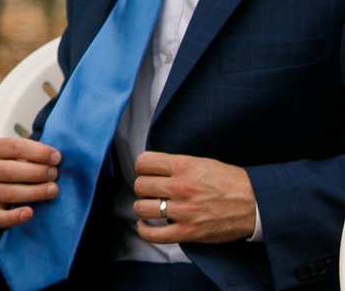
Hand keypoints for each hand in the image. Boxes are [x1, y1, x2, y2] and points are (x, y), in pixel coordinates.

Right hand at [0, 136, 59, 229]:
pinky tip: (30, 213)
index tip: (56, 157)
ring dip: (34, 192)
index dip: (38, 152)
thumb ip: (36, 152)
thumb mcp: (24, 153)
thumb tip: (56, 157)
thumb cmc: (21, 165)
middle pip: (10, 170)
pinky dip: (14, 217)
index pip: (13, 147)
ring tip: (53, 190)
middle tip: (54, 174)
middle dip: (37, 172)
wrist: (7, 184)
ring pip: (8, 193)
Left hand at [131, 152, 257, 245]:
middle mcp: (180, 187)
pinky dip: (145, 230)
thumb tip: (154, 170)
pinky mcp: (189, 232)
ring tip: (152, 207)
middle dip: (144, 188)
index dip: (143, 168)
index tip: (149, 173)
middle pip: (140, 185)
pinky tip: (146, 225)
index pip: (143, 162)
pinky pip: (154, 235)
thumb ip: (177, 165)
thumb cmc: (232, 182)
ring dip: (144, 207)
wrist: (257, 204)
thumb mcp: (202, 163)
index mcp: (183, 166)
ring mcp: (184, 211)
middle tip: (154, 191)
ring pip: (142, 208)